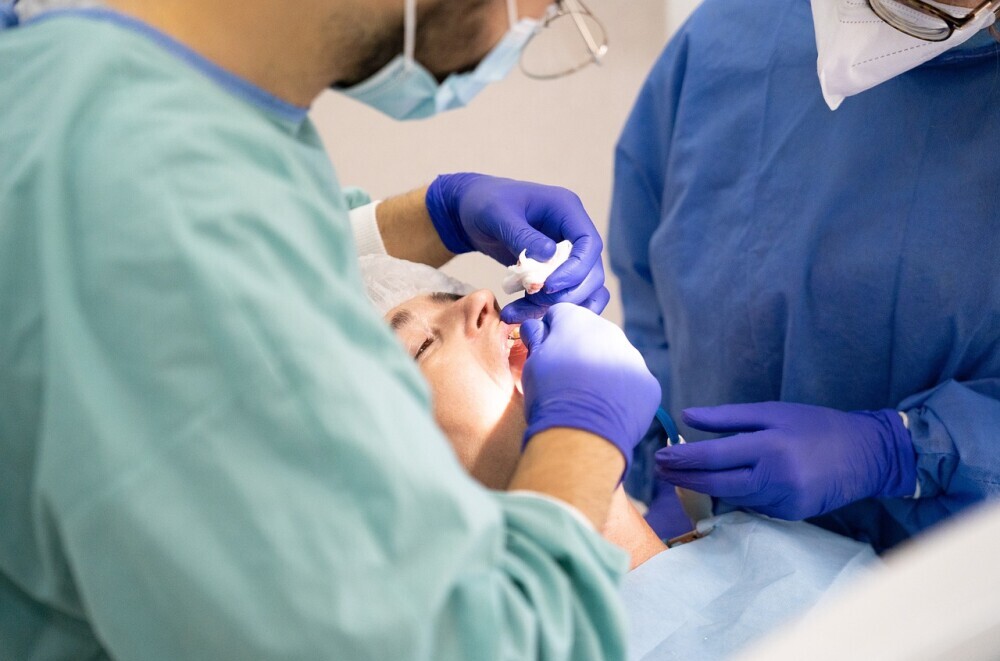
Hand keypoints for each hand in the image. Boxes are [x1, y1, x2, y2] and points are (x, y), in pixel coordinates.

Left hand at [425, 173, 607, 321]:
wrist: (470, 211)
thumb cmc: (483, 204)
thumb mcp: (497, 215)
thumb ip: (522, 235)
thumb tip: (548, 256)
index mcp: (566, 210)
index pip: (589, 244)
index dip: (576, 269)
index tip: (549, 285)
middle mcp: (571, 232)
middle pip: (591, 272)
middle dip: (568, 293)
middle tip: (535, 300)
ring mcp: (564, 254)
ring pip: (579, 289)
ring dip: (555, 306)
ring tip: (518, 312)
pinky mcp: (553, 271)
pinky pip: (560, 296)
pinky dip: (543, 309)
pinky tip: (518, 313)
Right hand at [519, 304, 660, 467]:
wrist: (581, 434)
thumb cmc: (550, 395)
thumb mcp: (531, 364)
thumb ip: (536, 339)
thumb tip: (536, 327)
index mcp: (577, 321)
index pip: (560, 314)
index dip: (549, 333)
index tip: (545, 353)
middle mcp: (610, 332)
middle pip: (591, 334)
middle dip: (579, 350)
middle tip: (566, 380)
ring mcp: (633, 358)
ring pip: (614, 358)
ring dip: (602, 371)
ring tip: (587, 399)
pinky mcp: (648, 383)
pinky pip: (632, 383)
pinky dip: (622, 394)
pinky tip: (607, 411)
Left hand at [654, 402, 916, 519]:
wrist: (866, 454)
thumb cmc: (814, 425)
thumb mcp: (772, 411)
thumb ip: (728, 417)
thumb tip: (686, 415)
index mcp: (770, 446)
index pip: (715, 456)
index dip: (684, 458)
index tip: (660, 455)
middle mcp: (776, 477)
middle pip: (717, 483)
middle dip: (684, 477)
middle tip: (659, 470)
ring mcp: (784, 500)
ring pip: (733, 497)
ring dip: (707, 487)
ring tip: (682, 474)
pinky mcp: (791, 514)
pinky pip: (753, 505)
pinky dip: (739, 493)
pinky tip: (728, 482)